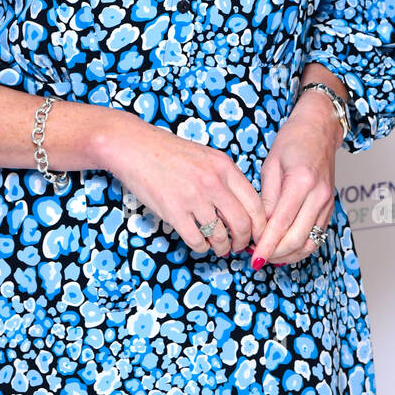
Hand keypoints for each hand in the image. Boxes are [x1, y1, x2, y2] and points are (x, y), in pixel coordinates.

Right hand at [95, 110, 266, 257]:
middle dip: (243, 241)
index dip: (261, 226)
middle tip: (239, 246)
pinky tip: (199, 243)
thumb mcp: (206, 157)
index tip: (259, 235)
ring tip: (219, 247)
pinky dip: (201, 247)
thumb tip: (244, 210)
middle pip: (242, 224)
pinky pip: (196, 240)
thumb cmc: (169, 153)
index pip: (255, 204)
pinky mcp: (173, 211)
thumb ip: (225, 179)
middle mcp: (213, 182)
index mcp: (224, 167)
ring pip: (220, 236)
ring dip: (222, 247)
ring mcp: (193, 197)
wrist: (134, 147)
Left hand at [249, 92, 341, 267]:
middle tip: (257, 258)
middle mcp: (318, 195)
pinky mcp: (330, 207)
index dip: (266, 244)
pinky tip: (285, 249)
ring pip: (310, 242)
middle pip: (297, 238)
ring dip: (289, 255)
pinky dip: (301, 247)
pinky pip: (318, 236)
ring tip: (269, 256)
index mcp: (301, 182)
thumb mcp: (271, 164)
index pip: (281, 224)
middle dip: (275, 253)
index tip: (253, 256)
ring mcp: (327, 202)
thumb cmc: (292, 140)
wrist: (319, 128)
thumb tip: (260, 226)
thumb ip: (267, 197)